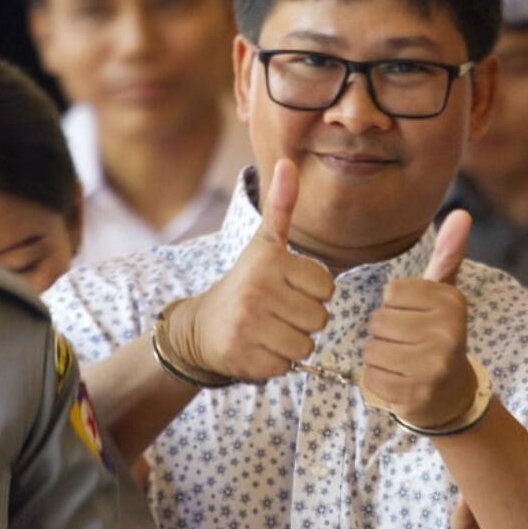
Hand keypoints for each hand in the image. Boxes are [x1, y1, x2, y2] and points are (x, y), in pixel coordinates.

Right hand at [165, 158, 334, 380]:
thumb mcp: (264, 243)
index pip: (327, 288)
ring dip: (292, 342)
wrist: (200, 326)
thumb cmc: (245, 283)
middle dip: (304, 319)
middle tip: (277, 311)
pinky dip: (276, 362)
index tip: (287, 287)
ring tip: (268, 329)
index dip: (312, 292)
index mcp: (269, 262)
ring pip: (306, 345)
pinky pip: (286, 366)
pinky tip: (257, 347)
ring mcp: (249, 326)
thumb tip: (289, 162)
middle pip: (320, 318)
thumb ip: (281, 205)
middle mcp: (257, 291)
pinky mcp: (244, 358)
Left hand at [361, 209, 474, 427]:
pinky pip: (371, 377)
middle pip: (379, 321)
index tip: (417, 320)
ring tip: (404, 362)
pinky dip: (378, 380)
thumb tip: (461, 213)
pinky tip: (400, 381)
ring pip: (372, 349)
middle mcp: (447, 332)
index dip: (395, 308)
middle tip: (410, 345)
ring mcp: (433, 365)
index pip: (392, 294)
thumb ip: (447, 255)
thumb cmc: (439, 336)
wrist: (452, 395)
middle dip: (386, 334)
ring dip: (380, 358)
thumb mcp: (444, 295)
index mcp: (452, 302)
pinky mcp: (416, 394)